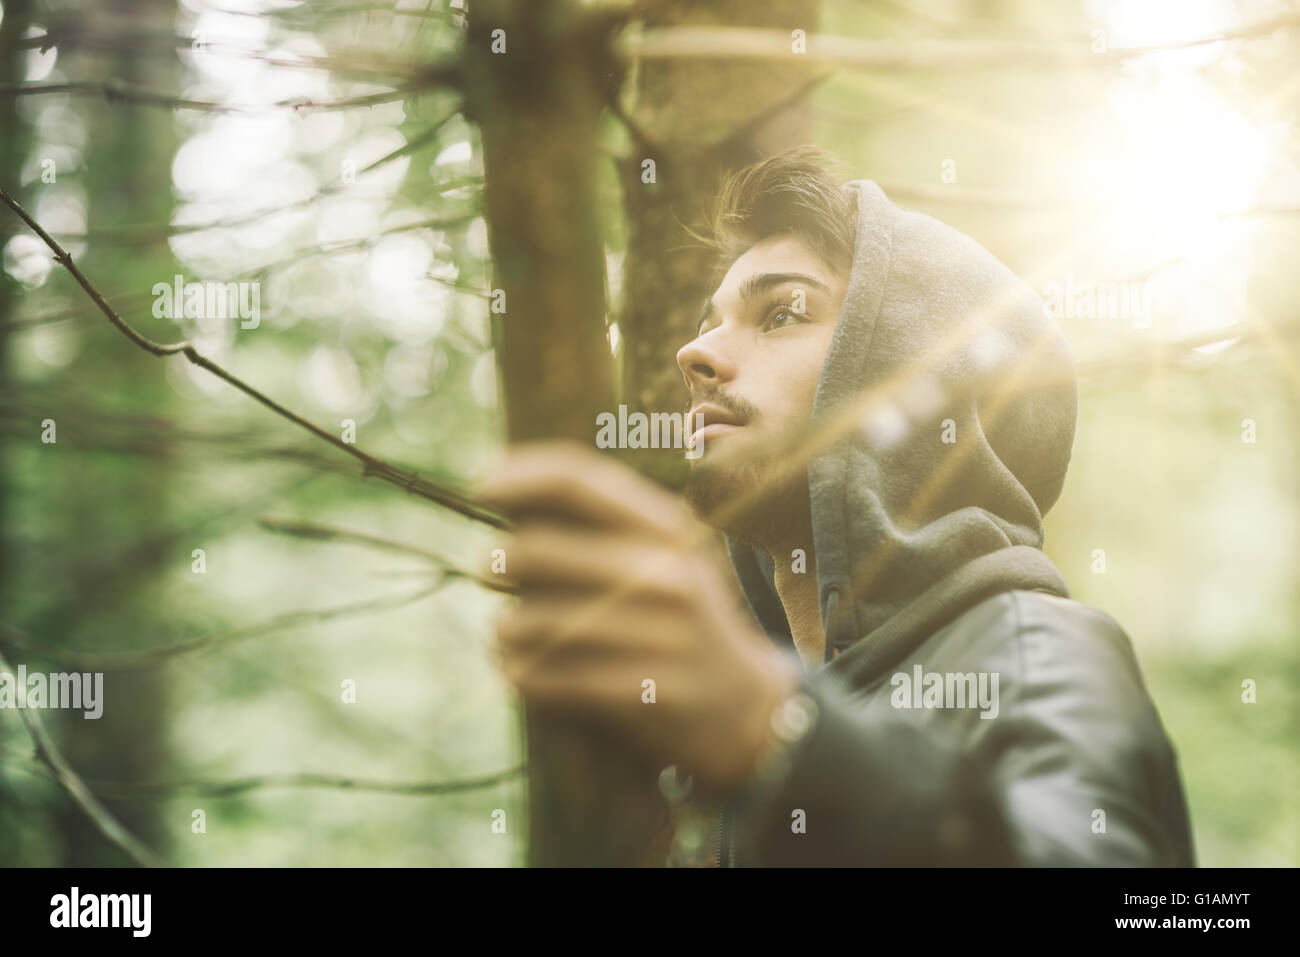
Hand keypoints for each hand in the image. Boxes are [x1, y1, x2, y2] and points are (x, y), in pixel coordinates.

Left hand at [476, 439, 801, 799]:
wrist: (748, 710)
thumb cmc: (683, 623)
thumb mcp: (664, 556)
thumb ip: (600, 523)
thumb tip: (501, 487)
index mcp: (667, 530)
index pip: (577, 481)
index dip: (518, 475)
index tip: (478, 484)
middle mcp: (665, 575)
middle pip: (532, 550)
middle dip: (495, 565)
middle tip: (490, 576)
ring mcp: (656, 636)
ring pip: (526, 621)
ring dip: (504, 631)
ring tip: (513, 636)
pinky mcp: (639, 694)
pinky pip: (541, 677)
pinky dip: (521, 676)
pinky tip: (531, 675)